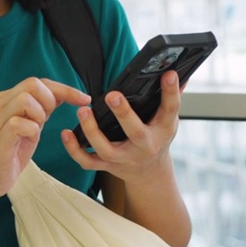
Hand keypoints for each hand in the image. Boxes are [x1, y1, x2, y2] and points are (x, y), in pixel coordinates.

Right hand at [0, 77, 89, 200]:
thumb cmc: (8, 155)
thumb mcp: (30, 127)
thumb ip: (41, 110)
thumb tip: (63, 95)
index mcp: (7, 100)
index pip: (38, 82)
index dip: (64, 89)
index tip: (83, 99)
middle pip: (32, 84)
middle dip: (51, 100)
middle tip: (48, 119)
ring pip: (25, 99)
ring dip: (39, 114)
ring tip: (35, 129)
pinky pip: (18, 123)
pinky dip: (31, 129)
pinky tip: (30, 138)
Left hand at [60, 70, 181, 183]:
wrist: (150, 174)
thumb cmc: (158, 138)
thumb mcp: (169, 120)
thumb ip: (172, 97)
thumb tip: (179, 73)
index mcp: (163, 130)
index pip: (170, 109)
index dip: (170, 91)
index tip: (168, 74)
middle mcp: (145, 145)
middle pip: (135, 132)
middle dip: (123, 113)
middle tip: (112, 95)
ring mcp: (125, 158)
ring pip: (106, 148)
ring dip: (92, 130)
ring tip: (83, 110)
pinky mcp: (108, 165)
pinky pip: (88, 161)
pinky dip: (75, 150)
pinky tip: (66, 133)